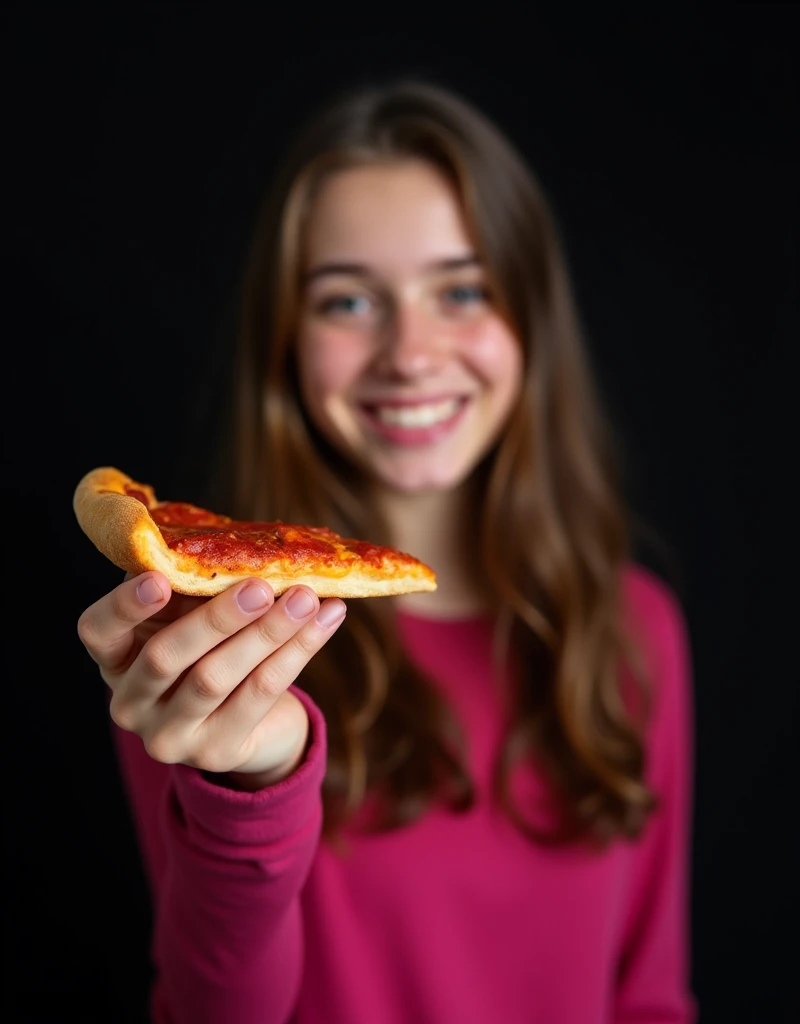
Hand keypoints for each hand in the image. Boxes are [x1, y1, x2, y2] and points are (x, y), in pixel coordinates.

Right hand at [77, 571, 345, 787]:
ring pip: (217, 677)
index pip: (98, 632)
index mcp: (115, 657)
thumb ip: (194, 585)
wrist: (250, 725)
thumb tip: (227, 539)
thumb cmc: (213, 651)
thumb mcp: (192, 619)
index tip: (161, 579)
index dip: (125, 605)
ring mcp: (171, 735)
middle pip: (165, 658)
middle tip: (260, 586)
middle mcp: (131, 703)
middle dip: (216, 618)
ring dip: (268, 632)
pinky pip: (260, 693)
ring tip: (306, 597)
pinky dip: (298, 651)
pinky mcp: (217, 753)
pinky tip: (327, 618)